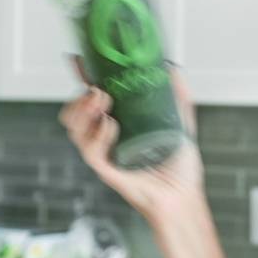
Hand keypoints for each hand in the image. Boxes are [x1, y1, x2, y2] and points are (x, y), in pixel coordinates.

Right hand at [58, 56, 205, 221]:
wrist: (184, 196)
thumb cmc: (180, 167)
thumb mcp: (181, 123)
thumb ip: (178, 96)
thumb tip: (173, 69)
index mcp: (118, 124)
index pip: (92, 100)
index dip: (82, 80)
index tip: (80, 62)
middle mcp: (106, 138)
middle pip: (73, 115)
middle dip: (79, 98)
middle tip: (98, 90)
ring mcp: (105, 154)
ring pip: (74, 131)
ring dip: (83, 112)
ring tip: (102, 101)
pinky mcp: (108, 171)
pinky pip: (91, 153)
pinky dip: (98, 136)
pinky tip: (111, 125)